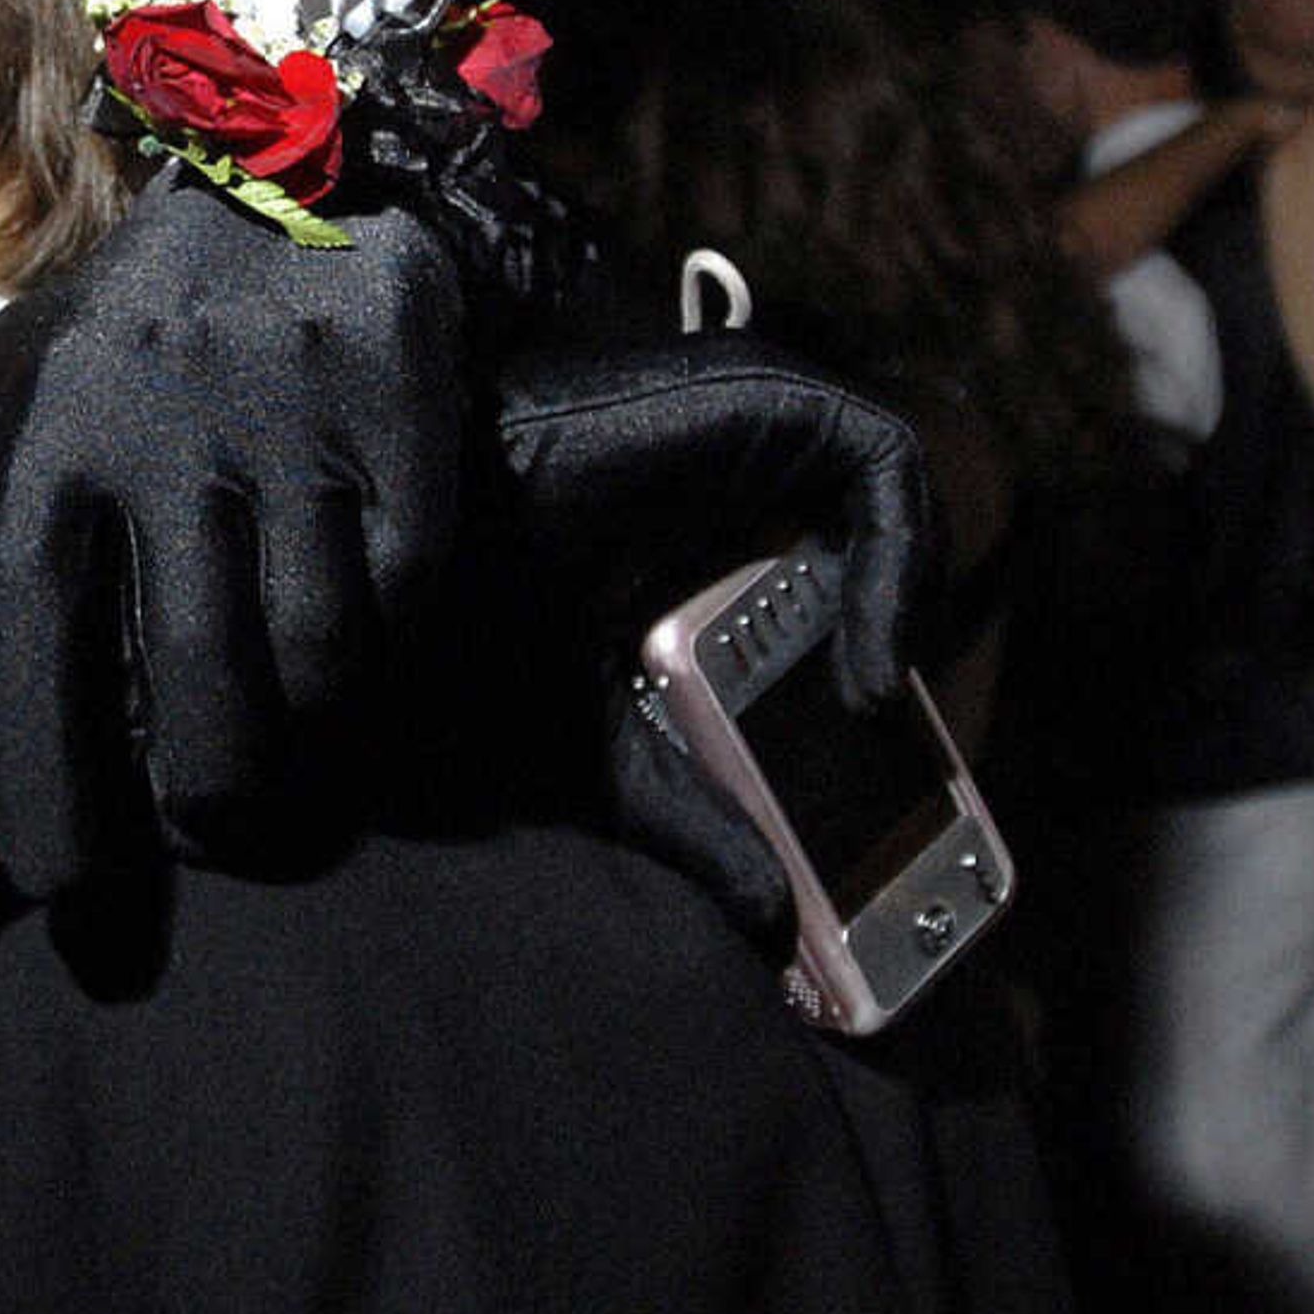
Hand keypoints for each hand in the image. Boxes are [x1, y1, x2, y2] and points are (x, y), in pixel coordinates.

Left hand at [0, 165, 488, 1046]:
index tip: (65, 892)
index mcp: (51, 434)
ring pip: (313, 651)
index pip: (29, 638)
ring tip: (296, 773)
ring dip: (309, 740)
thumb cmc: (132, 325)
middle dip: (208, 794)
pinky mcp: (401, 400)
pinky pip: (403, 584)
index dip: (42, 782)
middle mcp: (165, 424)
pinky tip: (363, 660)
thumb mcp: (12, 390)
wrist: (283, 152)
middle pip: (189, 676)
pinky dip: (388, 648)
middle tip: (217, 832)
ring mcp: (292, 413)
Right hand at [488, 336, 933, 924]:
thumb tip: (770, 917)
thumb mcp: (605, 753)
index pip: (833, 561)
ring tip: (876, 695)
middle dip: (900, 630)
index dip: (876, 635)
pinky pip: (883, 461)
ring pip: (892, 487)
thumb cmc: (478, 632)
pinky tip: (868, 656)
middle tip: (883, 734)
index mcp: (697, 531)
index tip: (874, 735)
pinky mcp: (757, 397)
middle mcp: (730, 471)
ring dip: (905, 591)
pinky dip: (898, 556)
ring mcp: (744, 426)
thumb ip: (689, 818)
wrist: (408, 559)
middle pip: (875, 527)